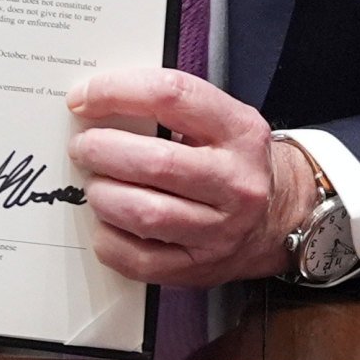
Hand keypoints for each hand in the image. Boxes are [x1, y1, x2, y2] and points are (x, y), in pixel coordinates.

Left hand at [63, 65, 313, 286]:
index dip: (116, 92)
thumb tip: (95, 103)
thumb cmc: (232, 163)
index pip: (172, 97)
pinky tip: (108, 223)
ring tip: (96, 185)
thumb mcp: (221, 122)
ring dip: (103, 195)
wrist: (277, 218)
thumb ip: (169, 109)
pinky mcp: (200, 268)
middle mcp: (237, 181)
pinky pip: (138, 259)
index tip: (83, 97)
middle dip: (102, 150)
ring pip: (144, 213)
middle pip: (155, 162)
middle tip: (83, 147)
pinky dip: (108, 239)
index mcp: (241, 132)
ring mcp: (221, 230)